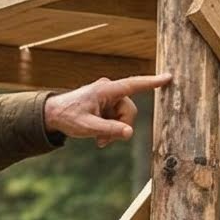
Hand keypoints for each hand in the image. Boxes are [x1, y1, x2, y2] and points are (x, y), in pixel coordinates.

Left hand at [44, 73, 171, 144]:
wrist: (52, 115)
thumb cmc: (67, 117)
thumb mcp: (88, 127)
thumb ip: (110, 130)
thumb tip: (129, 133)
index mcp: (106, 90)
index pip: (134, 84)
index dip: (152, 82)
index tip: (168, 77)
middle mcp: (109, 91)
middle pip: (129, 110)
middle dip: (120, 127)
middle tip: (103, 141)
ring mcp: (108, 98)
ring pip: (123, 117)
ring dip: (114, 130)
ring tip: (98, 140)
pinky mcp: (106, 104)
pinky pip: (117, 118)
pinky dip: (110, 128)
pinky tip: (98, 136)